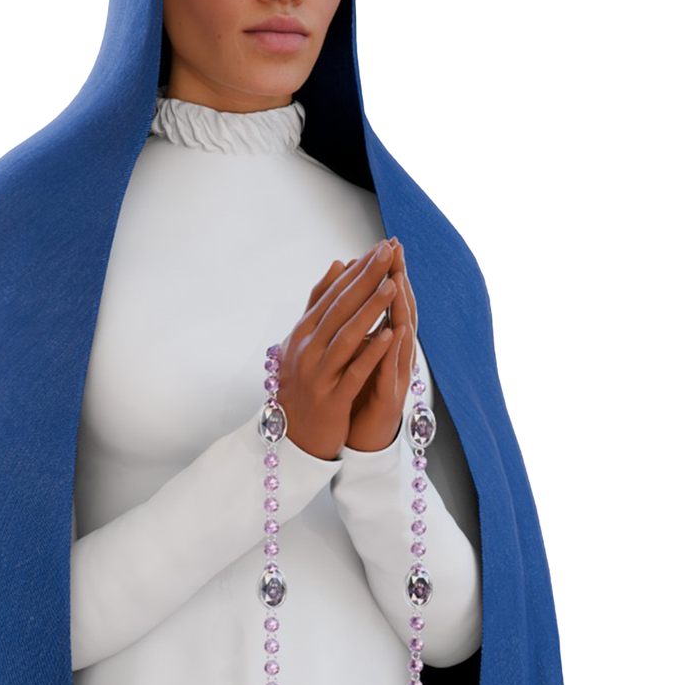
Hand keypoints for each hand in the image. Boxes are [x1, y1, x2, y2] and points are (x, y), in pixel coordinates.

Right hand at [275, 241, 404, 460]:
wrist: (292, 438)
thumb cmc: (303, 385)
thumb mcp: (306, 340)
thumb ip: (320, 303)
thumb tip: (339, 263)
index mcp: (302, 332)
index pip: (333, 294)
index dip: (358, 270)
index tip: (380, 247)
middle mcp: (306, 349)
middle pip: (339, 308)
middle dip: (366, 278)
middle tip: (389, 251)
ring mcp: (317, 374)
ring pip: (346, 336)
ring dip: (370, 309)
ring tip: (392, 285)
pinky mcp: (331, 398)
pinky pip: (354, 371)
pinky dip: (372, 352)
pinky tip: (390, 335)